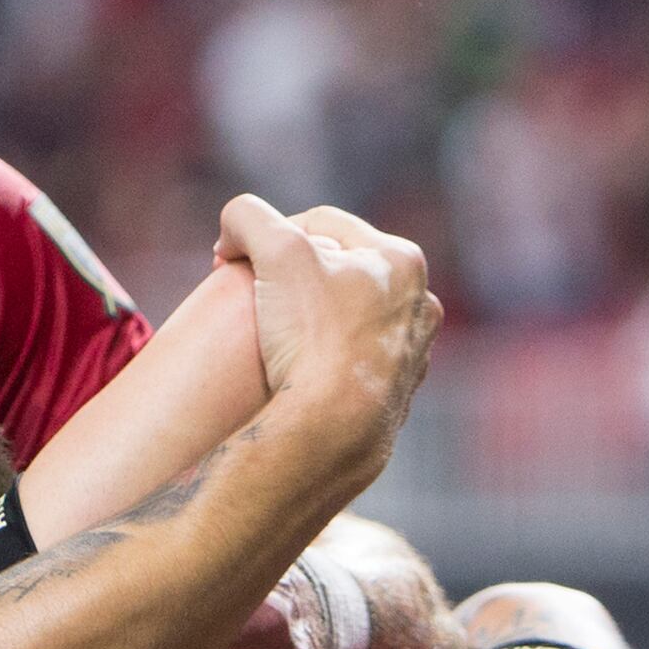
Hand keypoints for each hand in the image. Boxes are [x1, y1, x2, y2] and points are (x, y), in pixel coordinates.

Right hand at [216, 197, 440, 436]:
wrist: (333, 431)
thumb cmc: (311, 333)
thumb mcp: (275, 252)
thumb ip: (247, 217)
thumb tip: (231, 231)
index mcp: (402, 260)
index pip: (319, 224)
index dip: (265, 234)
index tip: (230, 262)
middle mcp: (418, 305)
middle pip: (336, 270)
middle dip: (291, 276)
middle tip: (249, 295)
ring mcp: (411, 356)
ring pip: (346, 318)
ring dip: (310, 317)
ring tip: (271, 334)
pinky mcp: (394, 399)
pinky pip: (349, 364)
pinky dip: (323, 360)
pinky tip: (297, 372)